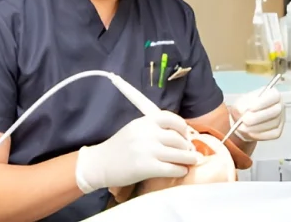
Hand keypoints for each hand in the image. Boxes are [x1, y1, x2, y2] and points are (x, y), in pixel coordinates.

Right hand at [75, 111, 200, 193]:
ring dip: (189, 158)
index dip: (182, 126)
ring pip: (179, 153)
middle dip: (187, 146)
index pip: (170, 118)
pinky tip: (181, 171)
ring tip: (191, 161)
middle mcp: (147, 133)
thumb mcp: (134, 129)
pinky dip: (180, 170)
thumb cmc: (119, 147)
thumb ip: (152, 129)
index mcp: (144, 121)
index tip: (185, 134)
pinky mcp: (146, 167)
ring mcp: (147, 150)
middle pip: (178, 138)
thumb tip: (178, 135)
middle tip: (190, 151)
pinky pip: (172, 168)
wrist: (99, 164)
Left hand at [229, 88, 284, 141]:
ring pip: (273, 124)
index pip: (274, 96)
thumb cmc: (244, 108)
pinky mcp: (278, 131)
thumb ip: (242, 106)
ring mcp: (281, 119)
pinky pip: (272, 134)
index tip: (250, 108)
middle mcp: (280, 106)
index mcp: (272, 94)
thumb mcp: (240, 103)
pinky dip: (259, 134)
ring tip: (243, 127)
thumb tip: (245, 112)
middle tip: (244, 120)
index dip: (263, 102)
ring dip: (256, 127)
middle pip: (275, 111)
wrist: (244, 120)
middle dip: (258, 117)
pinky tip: (250, 132)